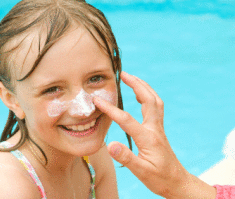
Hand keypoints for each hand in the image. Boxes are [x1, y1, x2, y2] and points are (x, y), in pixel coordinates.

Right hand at [93, 71, 215, 198]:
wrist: (176, 182)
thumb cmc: (159, 178)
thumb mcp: (141, 171)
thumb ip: (126, 158)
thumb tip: (110, 145)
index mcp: (148, 138)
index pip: (126, 119)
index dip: (110, 109)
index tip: (97, 100)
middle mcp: (155, 129)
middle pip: (148, 100)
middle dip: (136, 84)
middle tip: (123, 73)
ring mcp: (158, 128)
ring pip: (155, 101)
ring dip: (144, 87)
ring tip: (132, 78)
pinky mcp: (158, 129)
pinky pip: (155, 106)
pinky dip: (148, 96)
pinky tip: (141, 96)